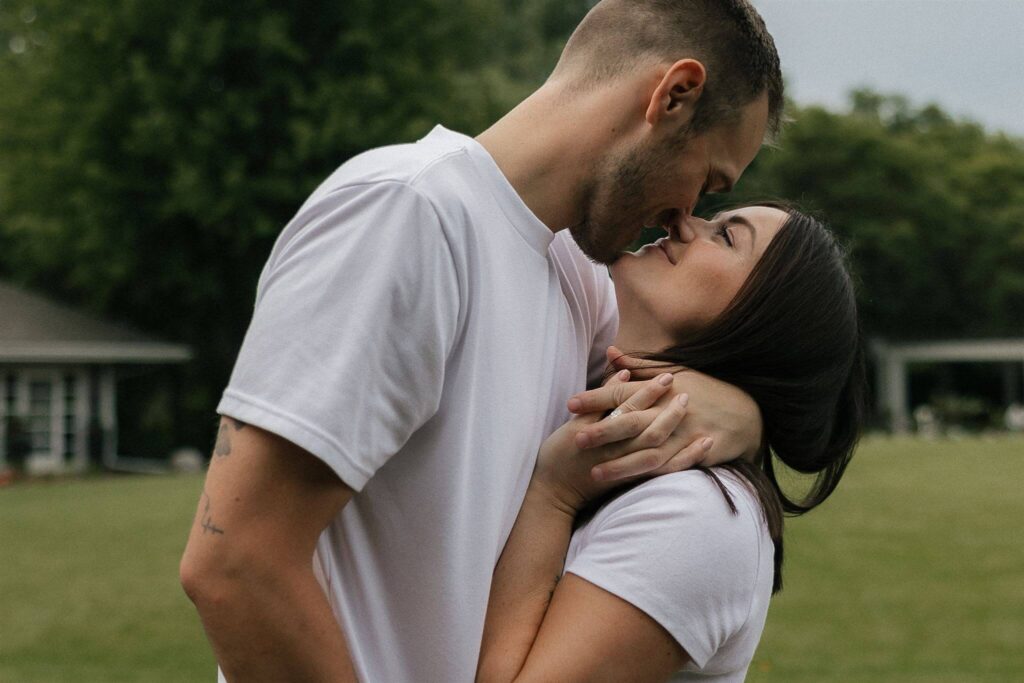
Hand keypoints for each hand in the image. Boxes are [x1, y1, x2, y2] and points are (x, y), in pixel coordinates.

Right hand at [534, 371, 707, 513]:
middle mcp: (617, 451)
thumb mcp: (573, 423)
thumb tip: (624, 374)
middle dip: (670, 411)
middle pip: (650, 430)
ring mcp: (627, 468)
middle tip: (686, 394)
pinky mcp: (634, 480)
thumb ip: (599, 400)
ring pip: (661, 450)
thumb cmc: (559, 454)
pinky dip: (687, 458)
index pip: (629, 409)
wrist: (555, 492)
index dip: (649, 392)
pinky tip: (703, 445)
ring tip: (695, 415)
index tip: (667, 377)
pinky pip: (666, 471)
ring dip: (680, 432)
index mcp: (600, 434)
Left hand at [567, 346, 763, 465]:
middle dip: (602, 432)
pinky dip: (648, 477)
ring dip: (620, 464)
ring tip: (593, 473)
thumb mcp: (674, 370)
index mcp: (664, 388)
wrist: (747, 412)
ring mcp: (684, 435)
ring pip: (647, 452)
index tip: (570, 404)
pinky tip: (628, 486)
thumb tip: (610, 353)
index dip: (596, 398)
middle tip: (574, 440)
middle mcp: (672, 410)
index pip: (623, 392)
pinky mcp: (695, 454)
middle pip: (631, 422)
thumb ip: (639, 365)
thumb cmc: (704, 389)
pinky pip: (669, 469)